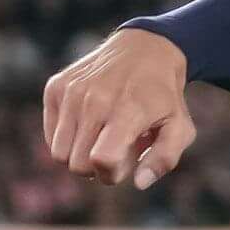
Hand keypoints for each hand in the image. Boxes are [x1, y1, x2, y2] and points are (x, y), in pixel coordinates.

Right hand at [41, 26, 198, 191]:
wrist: (145, 47)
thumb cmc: (163, 96)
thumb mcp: (179, 127)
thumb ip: (164, 159)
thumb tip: (139, 183)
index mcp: (127, 111)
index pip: (100, 160)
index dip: (110, 174)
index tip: (123, 166)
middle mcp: (95, 100)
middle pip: (77, 164)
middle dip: (94, 169)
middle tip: (112, 152)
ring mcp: (72, 91)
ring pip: (59, 153)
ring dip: (78, 155)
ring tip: (99, 139)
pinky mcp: (56, 86)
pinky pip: (51, 134)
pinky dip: (67, 137)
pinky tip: (87, 124)